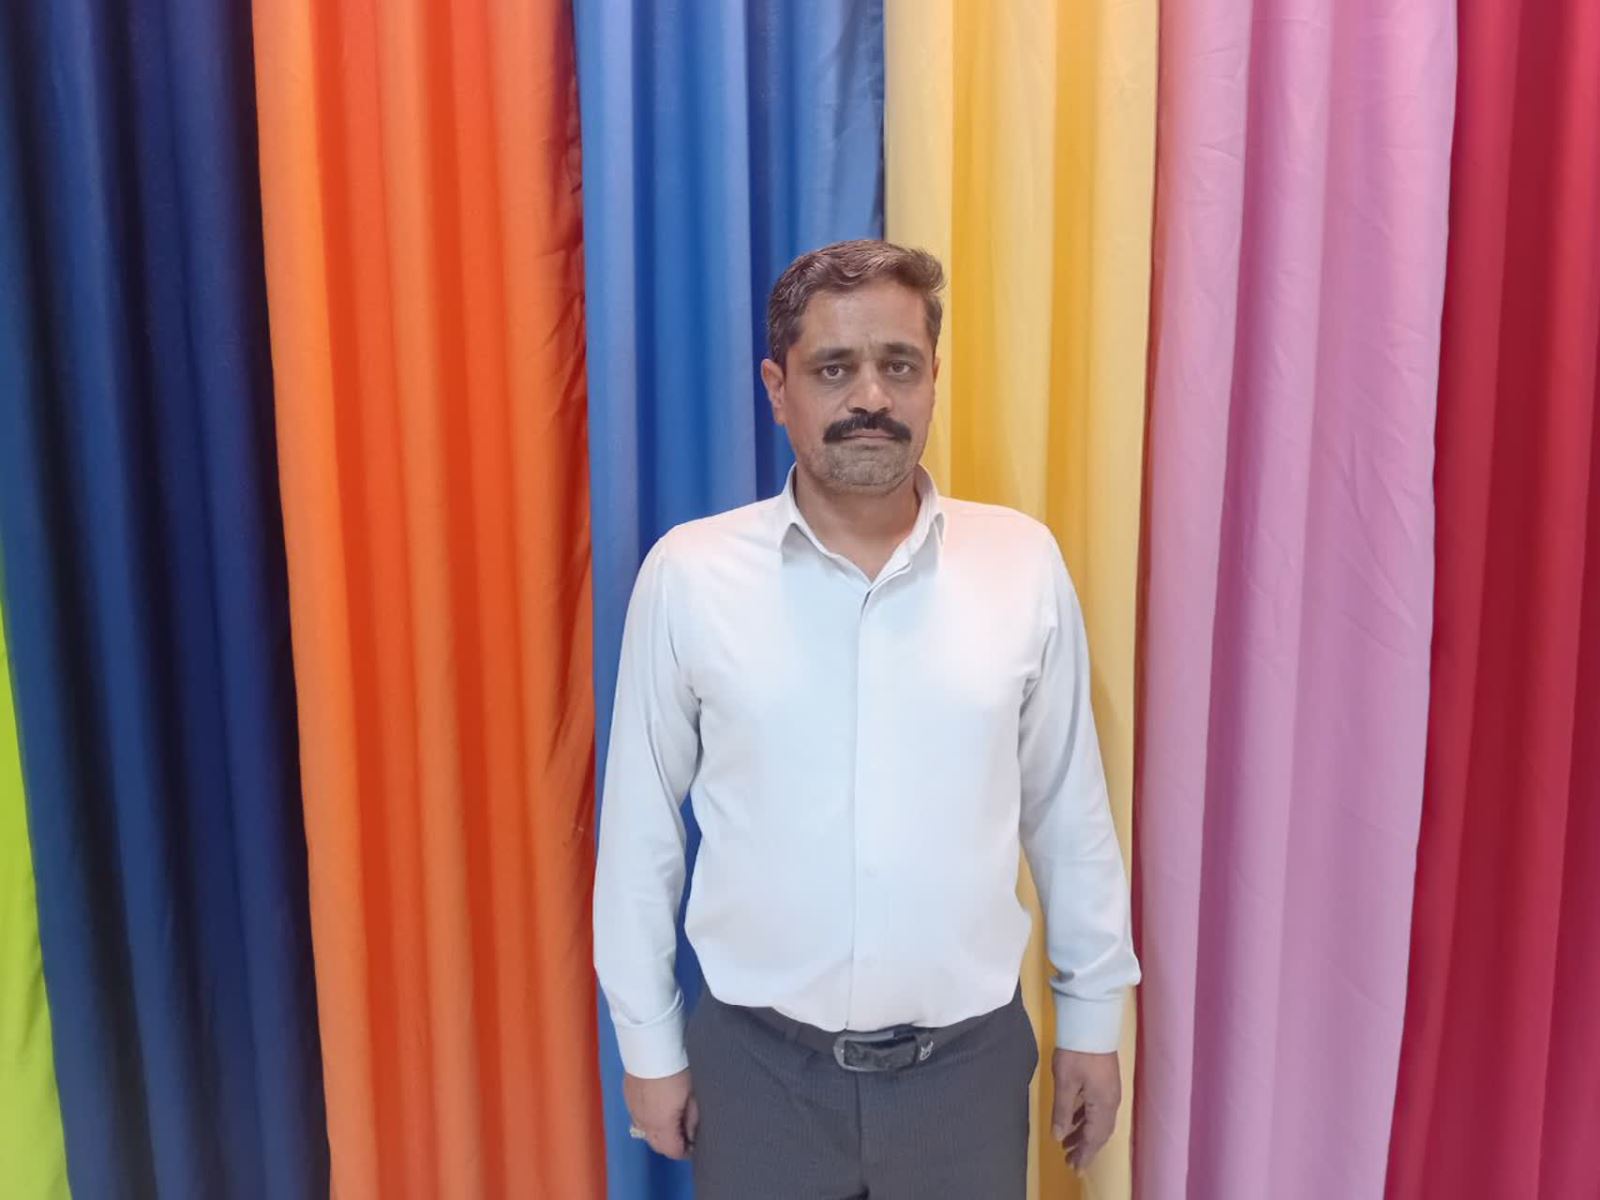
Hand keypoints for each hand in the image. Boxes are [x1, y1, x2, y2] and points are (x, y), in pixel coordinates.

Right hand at [624, 1069, 698, 1159]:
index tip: (693, 1145)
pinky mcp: (627, 1099)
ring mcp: (633, 1111)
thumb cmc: (675, 1071)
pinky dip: (648, 1120)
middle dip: (671, 1145)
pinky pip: (638, 1118)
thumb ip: (691, 1119)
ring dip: (659, 1133)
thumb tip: (691, 1135)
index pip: (672, 1151)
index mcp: (662, 1125)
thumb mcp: (691, 1096)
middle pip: (657, 1146)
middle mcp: (645, 1123)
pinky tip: (657, 1108)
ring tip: (671, 1121)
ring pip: (646, 1133)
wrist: (650, 1049)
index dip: (684, 1152)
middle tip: (683, 1135)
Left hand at [1051, 1049, 1120, 1171]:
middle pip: (1100, 1133)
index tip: (1074, 1168)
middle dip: (1085, 1148)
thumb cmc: (1076, 1053)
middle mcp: (1111, 1102)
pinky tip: (1075, 1118)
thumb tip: (1059, 1136)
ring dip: (1085, 1133)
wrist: (1091, 1022)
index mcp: (1103, 1105)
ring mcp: (1111, 1091)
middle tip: (1070, 1160)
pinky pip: (1098, 1109)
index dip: (1084, 1155)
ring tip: (1068, 1142)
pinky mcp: (1107, 1081)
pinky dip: (1086, 1118)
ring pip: (1100, 1121)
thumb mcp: (1064, 1083)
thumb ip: (1062, 1111)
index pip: (1094, 1138)